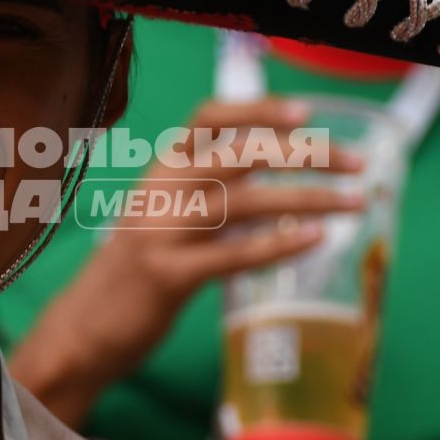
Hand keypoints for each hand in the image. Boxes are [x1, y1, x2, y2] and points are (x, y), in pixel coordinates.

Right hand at [13, 96, 361, 424]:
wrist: (81, 331)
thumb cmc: (132, 276)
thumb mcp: (163, 219)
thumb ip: (208, 195)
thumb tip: (279, 177)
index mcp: (160, 171)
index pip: (209, 117)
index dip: (258, 109)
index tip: (307, 112)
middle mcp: (160, 192)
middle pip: (242, 153)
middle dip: (308, 153)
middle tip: (358, 163)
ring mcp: (161, 233)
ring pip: (246, 201)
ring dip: (309, 198)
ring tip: (354, 203)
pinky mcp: (167, 278)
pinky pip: (232, 255)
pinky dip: (277, 245)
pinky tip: (314, 240)